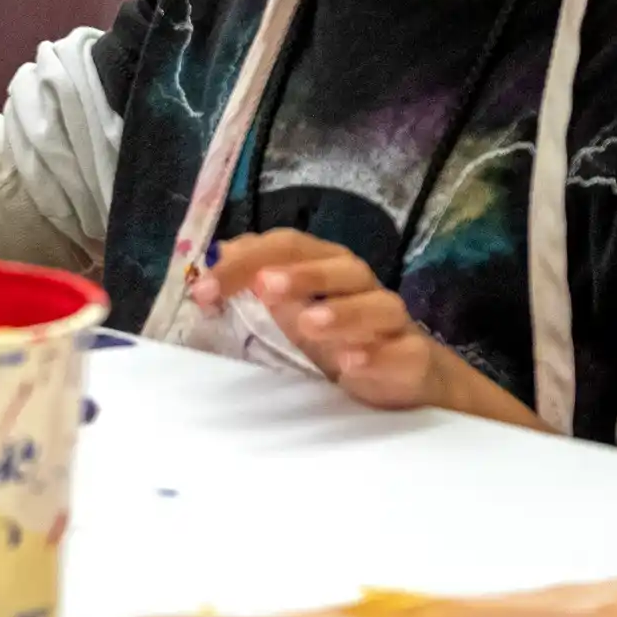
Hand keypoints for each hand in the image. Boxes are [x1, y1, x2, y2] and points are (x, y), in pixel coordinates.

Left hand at [194, 230, 536, 425]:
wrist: (404, 370)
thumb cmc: (336, 332)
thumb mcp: (290, 305)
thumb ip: (255, 277)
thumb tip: (217, 252)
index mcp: (324, 263)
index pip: (286, 246)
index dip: (244, 262)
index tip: (204, 292)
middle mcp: (358, 283)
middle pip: (337, 267)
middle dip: (300, 275)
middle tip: (264, 288)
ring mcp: (390, 319)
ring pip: (375, 306)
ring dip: (341, 314)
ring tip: (309, 324)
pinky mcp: (412, 356)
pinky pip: (399, 352)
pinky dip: (375, 356)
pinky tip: (350, 364)